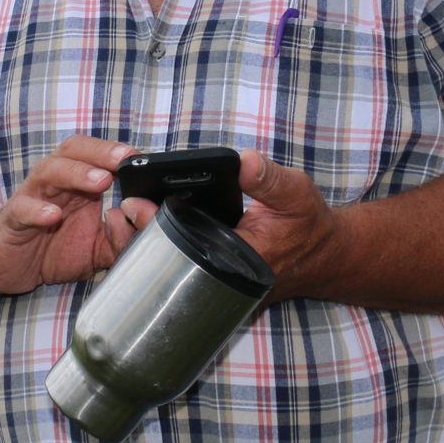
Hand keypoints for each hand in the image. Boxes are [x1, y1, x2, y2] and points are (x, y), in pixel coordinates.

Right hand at [0, 136, 139, 296]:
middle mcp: (54, 183)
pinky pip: (22, 210)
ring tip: (100, 182)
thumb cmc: (51, 249)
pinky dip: (37, 211)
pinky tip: (52, 216)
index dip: (117, 153)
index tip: (141, 159)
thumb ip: (123, 239)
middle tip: (123, 161)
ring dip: (77, 174)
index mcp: (77, 183)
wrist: (4, 266)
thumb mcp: (98, 250)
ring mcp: (32, 198)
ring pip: (50, 172)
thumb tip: (140, 223)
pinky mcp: (12, 221)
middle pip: (74, 152)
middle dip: (101, 153)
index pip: (96, 154)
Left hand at [120, 149, 340, 302]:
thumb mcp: (294, 193)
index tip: (135, 204)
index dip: (155, 227)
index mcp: (240, 260)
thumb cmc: (309, 223)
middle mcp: (222, 278)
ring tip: (121, 218)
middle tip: (119, 210)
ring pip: (167, 271)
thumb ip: (267, 178)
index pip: (185, 248)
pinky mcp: (213, 276)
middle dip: (137, 238)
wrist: (325, 255)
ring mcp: (215, 282)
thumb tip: (244, 160)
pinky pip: (176, 267)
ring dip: (142, 245)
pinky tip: (139, 229)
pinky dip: (156, 250)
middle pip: (167, 265)